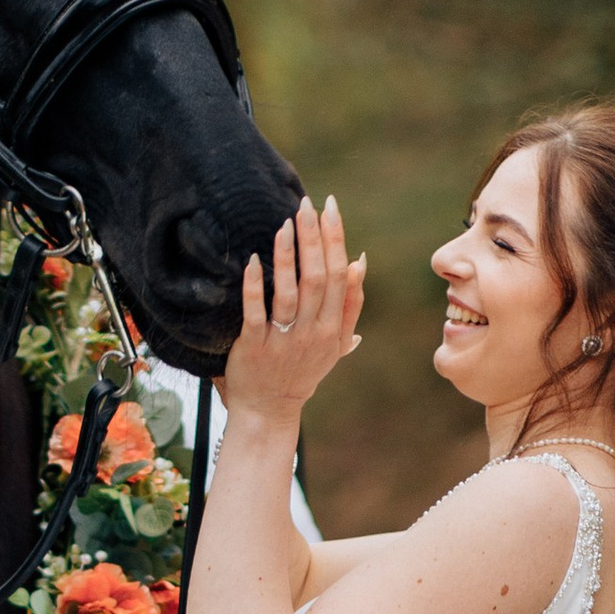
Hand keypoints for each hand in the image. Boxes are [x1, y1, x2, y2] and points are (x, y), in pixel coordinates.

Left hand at [217, 198, 365, 432]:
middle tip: (306, 204)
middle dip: (313, 239)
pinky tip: (253, 260)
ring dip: (288, 256)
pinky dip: (255, 285)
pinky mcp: (255, 347)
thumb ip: (350, 303)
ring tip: (284, 224)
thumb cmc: (302, 370)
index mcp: (333, 328)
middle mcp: (312, 332)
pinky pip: (256, 312)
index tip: (329, 207)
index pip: (339, 276)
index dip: (335, 239)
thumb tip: (360, 261)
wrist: (270, 410)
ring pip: (290, 292)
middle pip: (318, 279)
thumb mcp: (336, 341)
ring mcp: (283, 340)